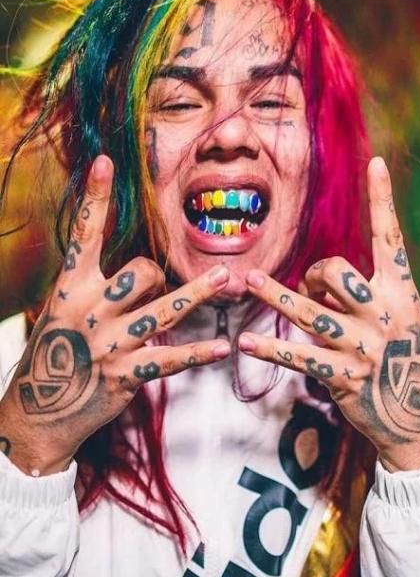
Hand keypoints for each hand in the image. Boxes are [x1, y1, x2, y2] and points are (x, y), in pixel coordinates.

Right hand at [0, 155, 230, 474]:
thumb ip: (92, 289)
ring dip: (198, 294)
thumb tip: (141, 270)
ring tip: (225, 278)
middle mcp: (89, 311)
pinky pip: (170, 358)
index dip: (95, 198)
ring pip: (164, 310)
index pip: (83, 235)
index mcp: (68, 290)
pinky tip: (222, 347)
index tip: (105, 162)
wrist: (36, 414)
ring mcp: (108, 344)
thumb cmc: (52, 357)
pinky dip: (198, 353)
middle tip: (153, 291)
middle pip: (141, 272)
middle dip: (156, 276)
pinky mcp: (126, 375)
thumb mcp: (59, 315)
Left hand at [239, 157, 419, 471]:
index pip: (391, 238)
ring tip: (250, 281)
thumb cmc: (399, 358)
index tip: (377, 162)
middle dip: (314, 274)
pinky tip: (246, 344)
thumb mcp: (397, 319)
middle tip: (309, 288)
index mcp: (400, 293)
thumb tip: (315, 279)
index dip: (383, 200)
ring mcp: (364, 346)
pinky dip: (271, 349)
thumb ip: (362, 295)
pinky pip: (300, 356)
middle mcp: (384, 314)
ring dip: (276, 296)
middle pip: (337, 272)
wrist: (416, 414)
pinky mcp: (345, 376)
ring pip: (311, 312)